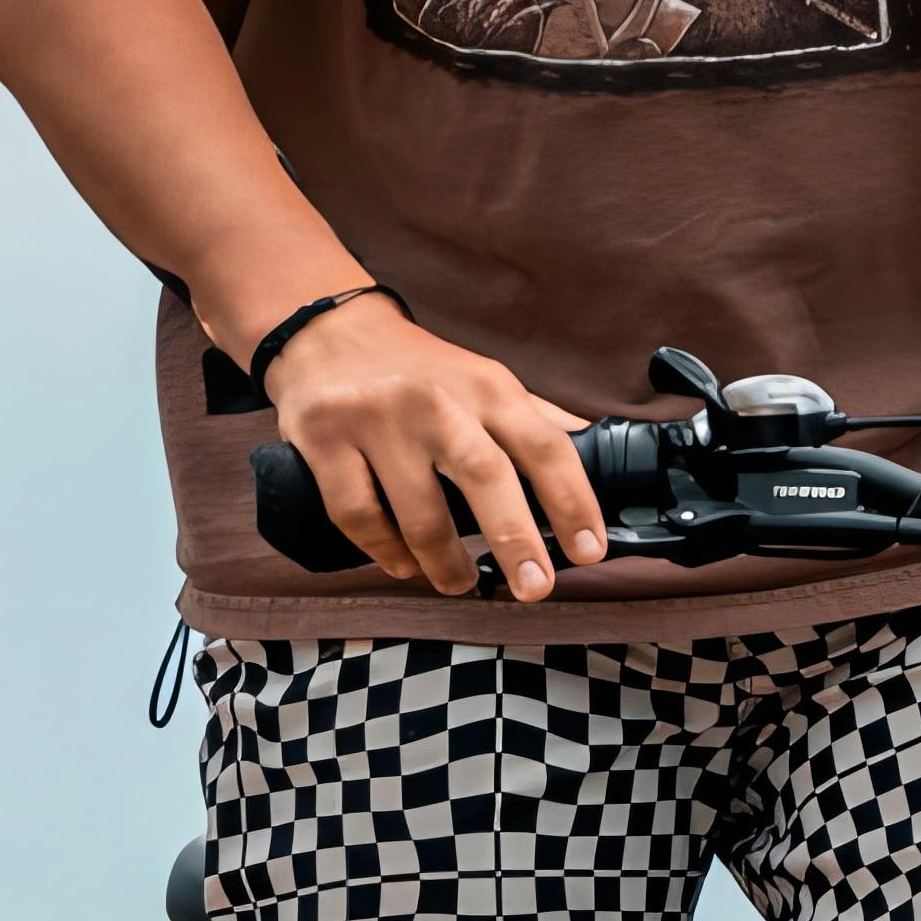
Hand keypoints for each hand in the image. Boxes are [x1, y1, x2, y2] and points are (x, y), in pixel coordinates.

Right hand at [264, 295, 610, 601]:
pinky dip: (386, 552)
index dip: (572, 501)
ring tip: (461, 583)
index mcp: (486, 387)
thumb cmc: (421, 371)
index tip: (589, 551)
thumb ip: (535, 419)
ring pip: (419, 511)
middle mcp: (434, 400)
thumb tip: (596, 450)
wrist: (328, 332)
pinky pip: (359, 515)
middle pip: (484, 475)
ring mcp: (375, 419)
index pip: (543, 445)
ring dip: (445, 562)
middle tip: (536, 588)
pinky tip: (403, 565)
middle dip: (516, 540)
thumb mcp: (483, 380)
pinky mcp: (324, 440)